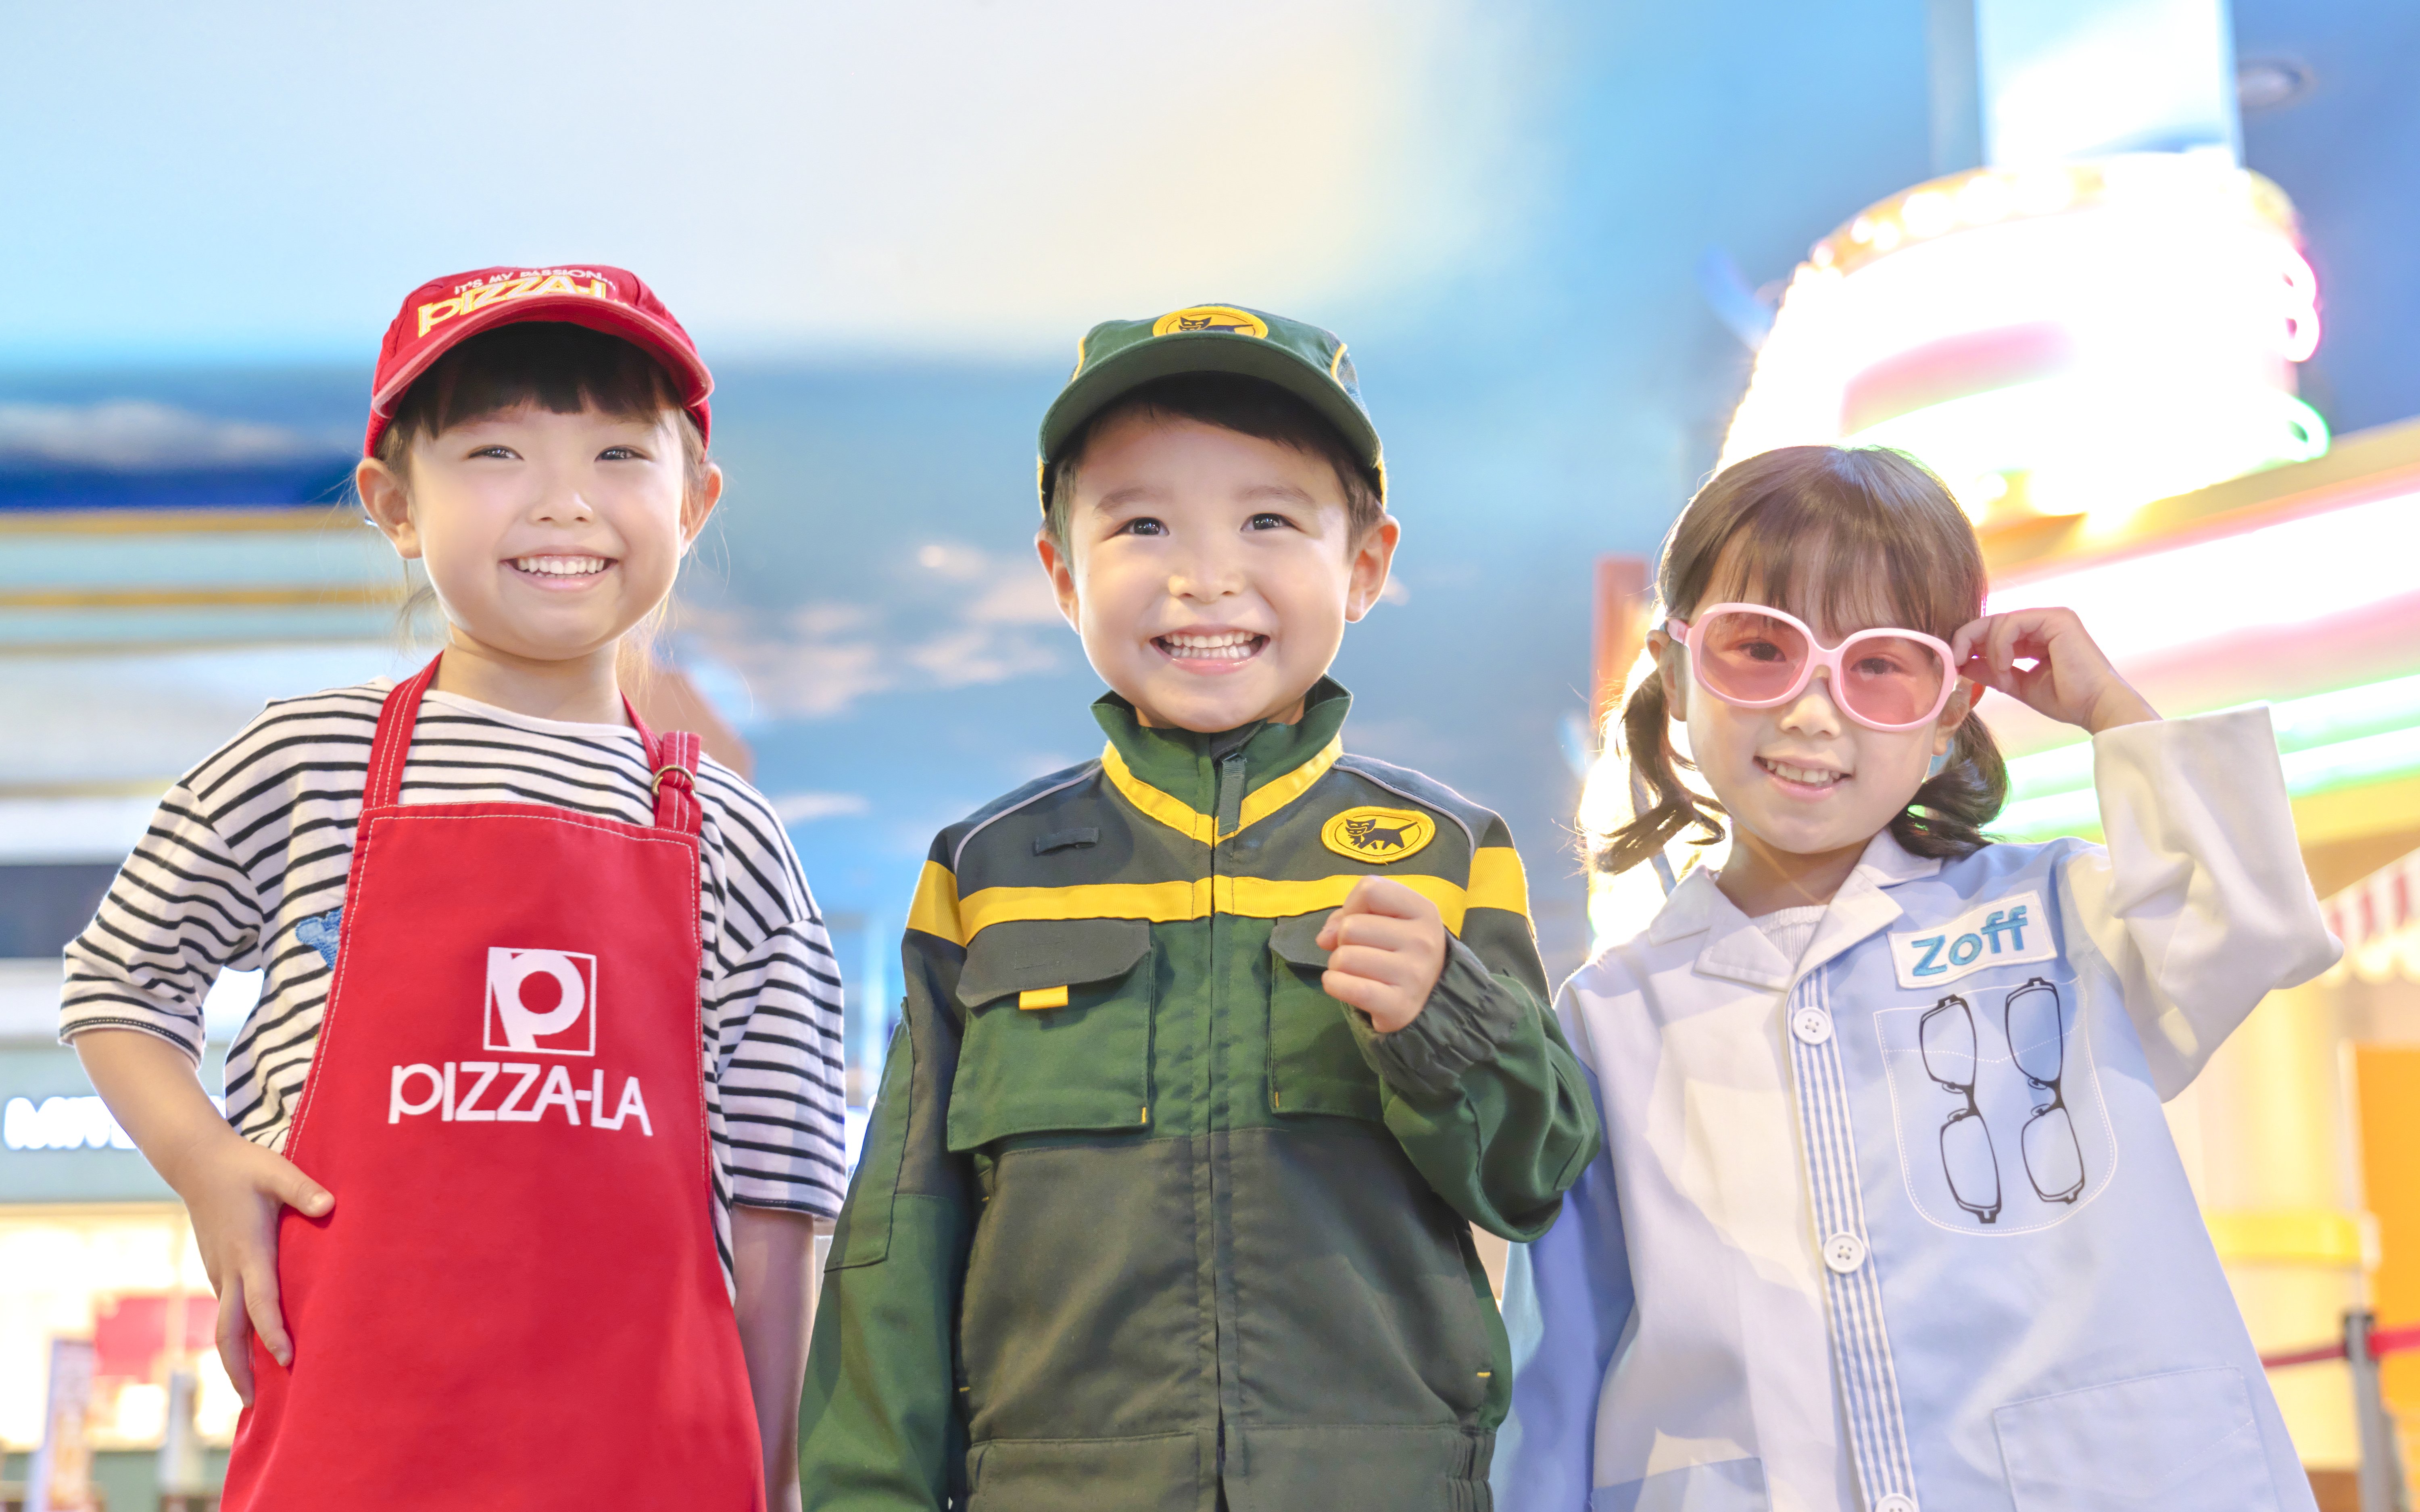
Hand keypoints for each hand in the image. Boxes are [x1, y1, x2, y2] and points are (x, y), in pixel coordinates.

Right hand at [169, 1130, 332, 1403]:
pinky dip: (234, 1335)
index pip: (261, 1301)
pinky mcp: (217, 1268)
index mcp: (249, 1251)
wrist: (197, 1161)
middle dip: (238, 1369)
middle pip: (228, 1331)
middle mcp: (229, 1269)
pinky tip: (248, 1348)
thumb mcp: (277, 1171)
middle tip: (252, 1405)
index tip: (285, 1360)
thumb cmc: (243, 1166)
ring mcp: (219, 1271)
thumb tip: (330, 1205)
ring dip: (235, 1357)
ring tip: (252, 1391)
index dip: (272, 1332)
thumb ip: (303, 1189)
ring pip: (224, 1325)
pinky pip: (226, 1310)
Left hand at [1313, 877, 1447, 1033]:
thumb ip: (1351, 915)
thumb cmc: (1400, 950)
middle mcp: (1423, 940)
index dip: (1353, 905)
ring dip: (1338, 965)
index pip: (1369, 889)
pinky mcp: (1400, 1006)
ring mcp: (1414, 975)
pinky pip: (1349, 989)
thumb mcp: (1387, 919)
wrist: (1430, 996)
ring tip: (1356, 971)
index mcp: (1423, 910)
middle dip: (1343, 940)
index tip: (1360, 920)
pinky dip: (1334, 985)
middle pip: (1350, 927)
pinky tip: (1342, 985)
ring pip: (1344, 958)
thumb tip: (1325, 937)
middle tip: (1360, 952)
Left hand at [1951, 606, 2157, 735]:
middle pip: (1992, 621)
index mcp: (2037, 636)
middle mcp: (2044, 622)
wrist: (2096, 707)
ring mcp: (2052, 617)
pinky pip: (2012, 623)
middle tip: (1956, 660)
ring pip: (1999, 621)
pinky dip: (2000, 645)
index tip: (1956, 662)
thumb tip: (1963, 664)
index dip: (1971, 643)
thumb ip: (1992, 671)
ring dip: (1988, 649)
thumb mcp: (2018, 684)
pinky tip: (2005, 665)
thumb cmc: (2066, 699)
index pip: (1994, 631)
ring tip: (1998, 673)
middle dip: (1969, 640)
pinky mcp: (2057, 618)